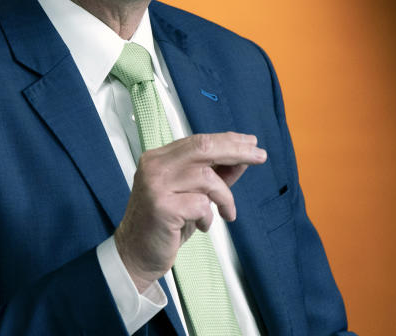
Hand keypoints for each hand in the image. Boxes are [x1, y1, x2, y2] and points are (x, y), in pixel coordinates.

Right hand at [113, 132, 266, 291]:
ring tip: (226, 212)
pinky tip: (202, 225)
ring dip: (224, 197)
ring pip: (206, 177)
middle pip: (203, 147)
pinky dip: (209, 216)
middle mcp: (154, 166)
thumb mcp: (191, 194)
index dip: (227, 140)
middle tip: (260, 156)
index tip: (250, 143)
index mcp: (158, 158)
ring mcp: (155, 185)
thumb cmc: (164, 224)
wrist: (135, 254)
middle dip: (236, 150)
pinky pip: (201, 204)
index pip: (198, 140)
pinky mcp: (162, 207)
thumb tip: (241, 158)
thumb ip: (214, 175)